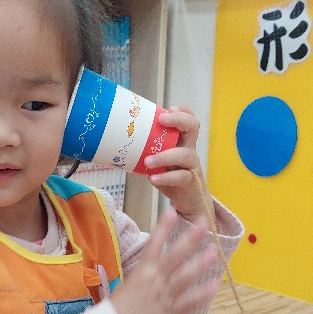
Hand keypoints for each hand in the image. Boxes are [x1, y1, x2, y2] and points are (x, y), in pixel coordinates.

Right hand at [110, 207, 220, 313]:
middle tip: (204, 223)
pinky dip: (202, 294)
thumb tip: (156, 262)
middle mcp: (153, 281)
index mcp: (141, 272)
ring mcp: (163, 298)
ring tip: (214, 251)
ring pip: (184, 277)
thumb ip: (146, 274)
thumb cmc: (118, 309)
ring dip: (200, 263)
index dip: (163, 228)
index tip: (172, 211)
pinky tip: (215, 285)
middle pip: (174, 256)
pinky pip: (188, 303)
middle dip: (190, 239)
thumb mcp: (128, 284)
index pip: (153, 244)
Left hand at [144, 106, 213, 224]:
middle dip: (178, 120)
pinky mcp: (191, 183)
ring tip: (148, 161)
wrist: (189, 204)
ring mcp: (192, 167)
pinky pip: (181, 177)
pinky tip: (153, 178)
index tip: (168, 109)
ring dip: (165, 155)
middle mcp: (190, 151)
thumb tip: (119, 144)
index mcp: (182, 143)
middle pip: (193, 127)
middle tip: (162, 120)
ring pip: (185, 155)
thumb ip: (148, 153)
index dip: (182, 112)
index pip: (188, 121)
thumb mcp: (160, 164)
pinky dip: (166, 177)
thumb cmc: (172, 180)